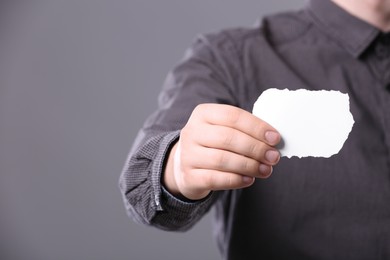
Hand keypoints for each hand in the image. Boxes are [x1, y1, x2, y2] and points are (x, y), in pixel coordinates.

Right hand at [163, 104, 280, 199]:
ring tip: (265, 170)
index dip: (256, 127)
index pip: (232, 115)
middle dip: (255, 148)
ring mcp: (187, 155)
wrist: (185, 165)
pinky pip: (215, 179)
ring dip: (249, 165)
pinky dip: (236, 180)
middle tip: (273, 157)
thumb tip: (273, 141)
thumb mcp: (223, 129)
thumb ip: (245, 131)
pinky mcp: (188, 176)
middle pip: (227, 138)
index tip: (275, 138)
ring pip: (222, 159)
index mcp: (203, 114)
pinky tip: (249, 179)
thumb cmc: (213, 144)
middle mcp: (192, 132)